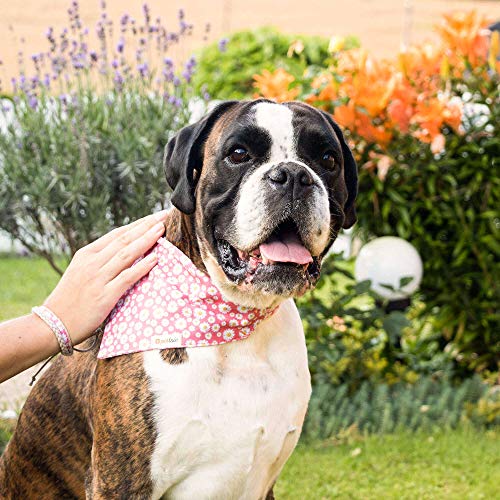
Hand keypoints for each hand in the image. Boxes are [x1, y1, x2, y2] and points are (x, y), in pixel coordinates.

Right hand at [43, 210, 167, 344]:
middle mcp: (92, 262)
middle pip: (124, 239)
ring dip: (147, 240)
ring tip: (162, 230)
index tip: (155, 216)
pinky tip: (155, 259)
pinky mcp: (104, 296)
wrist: (53, 324)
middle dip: (146, 226)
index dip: (138, 224)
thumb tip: (126, 251)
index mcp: (86, 254)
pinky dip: (142, 267)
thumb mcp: (81, 272)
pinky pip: (127, 278)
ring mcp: (98, 278)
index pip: (117, 234)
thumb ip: (100, 261)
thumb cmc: (70, 300)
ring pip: (127, 254)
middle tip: (164, 215)